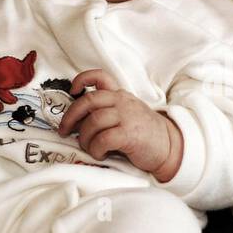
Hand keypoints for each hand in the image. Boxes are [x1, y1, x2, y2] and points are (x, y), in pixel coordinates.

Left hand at [57, 69, 182, 180]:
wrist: (169, 147)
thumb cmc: (143, 134)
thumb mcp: (127, 114)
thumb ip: (107, 111)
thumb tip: (78, 121)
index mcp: (120, 95)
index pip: (100, 77)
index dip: (82, 80)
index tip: (73, 90)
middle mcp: (122, 102)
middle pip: (88, 101)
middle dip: (70, 116)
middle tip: (64, 130)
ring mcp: (127, 117)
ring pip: (93, 122)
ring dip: (84, 139)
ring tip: (89, 148)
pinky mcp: (130, 134)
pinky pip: (103, 139)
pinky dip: (96, 149)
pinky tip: (100, 154)